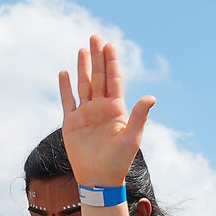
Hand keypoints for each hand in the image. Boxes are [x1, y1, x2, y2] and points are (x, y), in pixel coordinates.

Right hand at [59, 37, 155, 188]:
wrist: (99, 179)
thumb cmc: (118, 161)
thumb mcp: (132, 138)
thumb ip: (139, 115)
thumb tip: (152, 96)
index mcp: (116, 109)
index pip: (114, 80)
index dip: (112, 62)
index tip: (110, 45)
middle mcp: (101, 108)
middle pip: (98, 77)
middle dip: (97, 57)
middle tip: (95, 36)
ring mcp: (85, 114)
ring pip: (83, 84)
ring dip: (83, 67)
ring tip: (82, 49)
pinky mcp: (71, 122)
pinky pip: (67, 100)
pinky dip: (65, 87)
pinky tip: (64, 72)